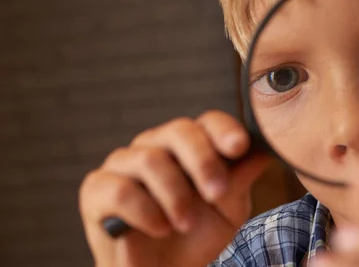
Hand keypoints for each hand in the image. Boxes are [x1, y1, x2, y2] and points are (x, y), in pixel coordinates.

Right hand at [78, 110, 270, 266]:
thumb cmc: (195, 236)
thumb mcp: (226, 212)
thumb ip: (238, 182)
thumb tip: (262, 153)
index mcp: (189, 146)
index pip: (207, 122)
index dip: (224, 130)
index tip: (239, 147)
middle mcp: (155, 145)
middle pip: (179, 131)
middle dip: (202, 161)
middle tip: (216, 193)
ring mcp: (123, 164)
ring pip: (151, 159)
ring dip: (175, 194)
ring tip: (185, 223)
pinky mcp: (97, 188)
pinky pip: (120, 189)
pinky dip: (145, 211)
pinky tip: (159, 229)